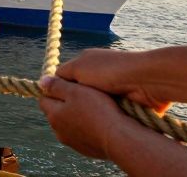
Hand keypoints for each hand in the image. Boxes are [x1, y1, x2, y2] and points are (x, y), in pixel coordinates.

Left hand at [38, 76, 135, 159]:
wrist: (118, 138)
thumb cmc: (97, 110)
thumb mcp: (76, 91)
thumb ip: (57, 86)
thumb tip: (42, 81)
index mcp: (54, 115)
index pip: (43, 99)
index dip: (51, 89)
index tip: (64, 84)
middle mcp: (58, 131)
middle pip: (54, 112)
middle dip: (62, 103)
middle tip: (80, 94)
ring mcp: (71, 142)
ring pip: (67, 124)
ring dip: (74, 116)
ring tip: (90, 108)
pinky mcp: (84, 149)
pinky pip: (80, 135)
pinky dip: (84, 127)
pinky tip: (97, 122)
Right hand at [56, 49, 170, 113]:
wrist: (144, 81)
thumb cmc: (109, 71)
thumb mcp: (79, 69)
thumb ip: (61, 77)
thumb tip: (43, 82)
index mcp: (87, 63)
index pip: (66, 77)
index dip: (58, 89)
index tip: (52, 103)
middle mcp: (98, 76)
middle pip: (79, 93)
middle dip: (74, 104)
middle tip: (66, 117)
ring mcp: (111, 91)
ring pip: (93, 106)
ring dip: (90, 111)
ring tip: (82, 122)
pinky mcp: (123, 104)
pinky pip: (107, 113)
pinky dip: (103, 116)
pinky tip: (98, 122)